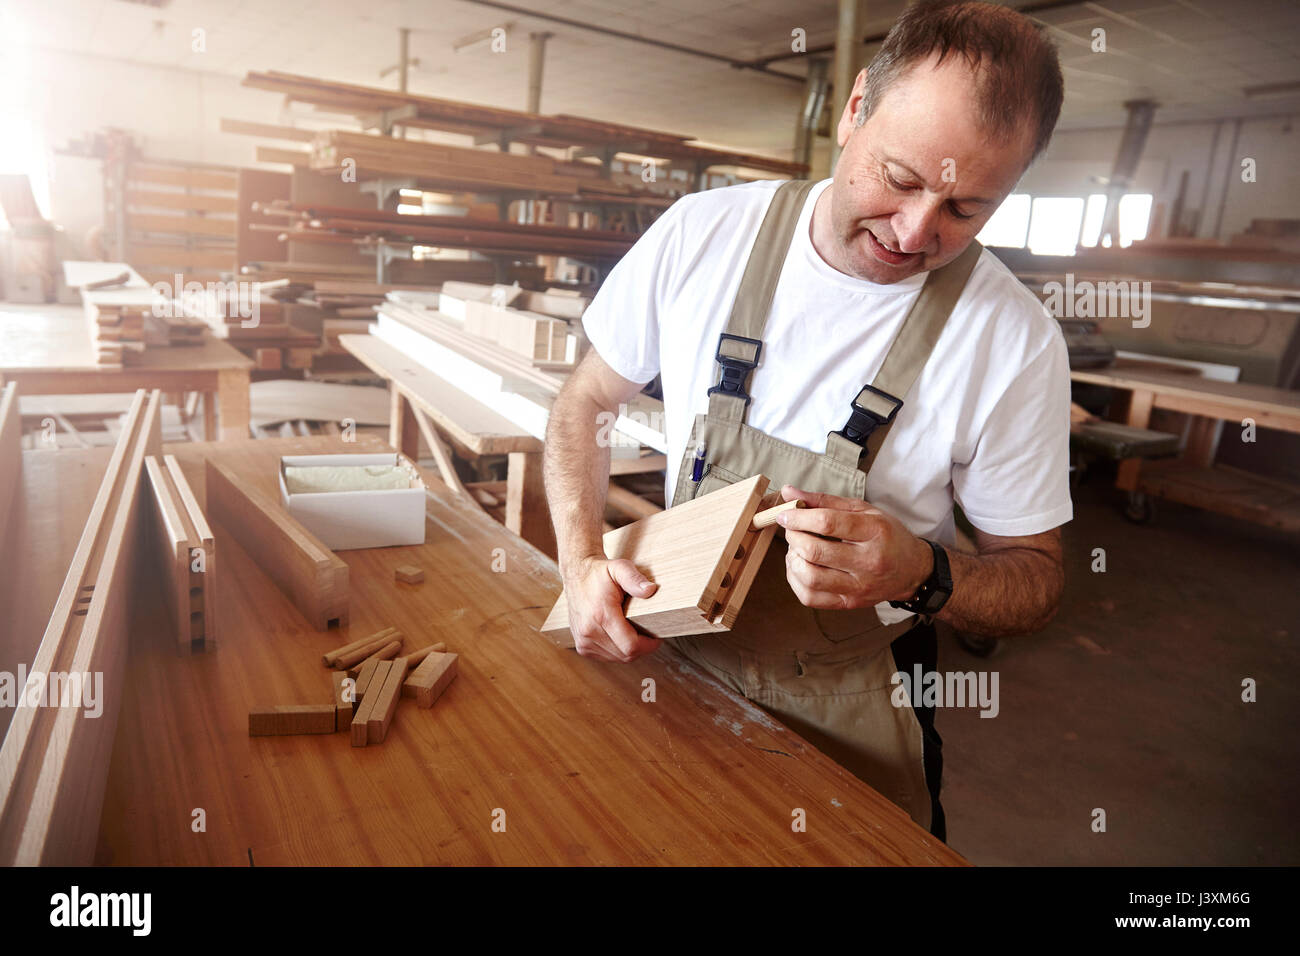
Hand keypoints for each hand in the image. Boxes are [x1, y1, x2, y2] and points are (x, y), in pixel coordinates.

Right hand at [560, 555, 662, 662]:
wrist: (576, 575)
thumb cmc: (599, 573)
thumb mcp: (619, 568)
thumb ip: (635, 579)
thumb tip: (650, 589)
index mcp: (601, 615)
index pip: (631, 645)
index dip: (648, 645)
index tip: (656, 637)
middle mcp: (589, 632)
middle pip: (626, 655)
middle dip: (641, 647)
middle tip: (648, 633)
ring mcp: (583, 641)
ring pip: (617, 658)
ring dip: (629, 649)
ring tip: (633, 632)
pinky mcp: (581, 646)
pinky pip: (607, 657)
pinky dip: (617, 650)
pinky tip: (620, 636)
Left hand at [775, 485, 931, 609]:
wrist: (912, 571)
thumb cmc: (887, 536)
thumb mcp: (863, 510)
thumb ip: (824, 500)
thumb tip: (788, 493)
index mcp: (875, 532)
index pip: (827, 523)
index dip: (799, 518)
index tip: (785, 514)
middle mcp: (869, 562)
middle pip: (815, 551)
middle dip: (794, 537)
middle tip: (792, 530)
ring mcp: (859, 587)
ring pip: (810, 578)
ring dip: (793, 560)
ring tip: (796, 549)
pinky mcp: (850, 603)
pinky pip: (811, 597)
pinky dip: (796, 581)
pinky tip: (799, 567)